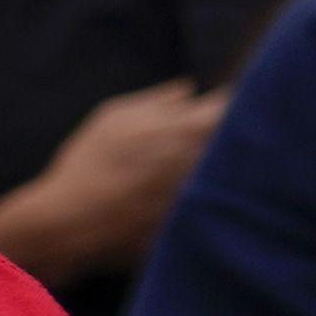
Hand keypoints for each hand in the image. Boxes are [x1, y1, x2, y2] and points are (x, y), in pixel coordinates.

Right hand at [0, 79, 221, 283]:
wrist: (70, 224)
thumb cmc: (87, 164)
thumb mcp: (113, 118)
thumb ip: (158, 100)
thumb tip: (188, 90)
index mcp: (192, 128)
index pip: (237, 104)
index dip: (230, 104)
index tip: (218, 107)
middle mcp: (209, 161)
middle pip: (245, 141)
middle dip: (231, 136)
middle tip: (207, 141)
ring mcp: (208, 196)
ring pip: (234, 175)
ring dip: (223, 169)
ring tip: (187, 175)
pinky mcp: (200, 225)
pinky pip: (217, 207)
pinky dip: (208, 201)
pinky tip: (178, 202)